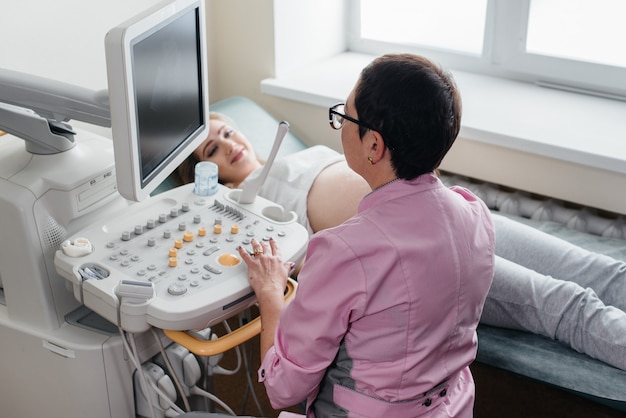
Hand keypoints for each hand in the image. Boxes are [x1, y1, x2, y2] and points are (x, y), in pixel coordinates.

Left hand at [237, 237, 294, 357]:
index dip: (273, 243)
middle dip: (263, 243)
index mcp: (277, 260)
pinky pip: (245, 256)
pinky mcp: (252, 265)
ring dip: (254, 243)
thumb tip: (291, 264)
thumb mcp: (286, 274)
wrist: (270, 291)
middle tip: (261, 241)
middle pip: (265, 247)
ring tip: (253, 241)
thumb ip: (287, 267)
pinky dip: (242, 251)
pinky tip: (240, 248)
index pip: (276, 248)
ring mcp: (260, 261)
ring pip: (256, 248)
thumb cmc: (277, 285)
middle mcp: (269, 258)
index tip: (272, 240)